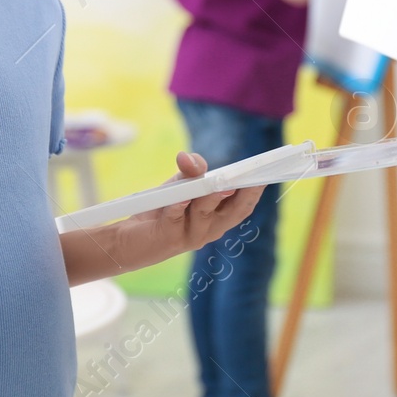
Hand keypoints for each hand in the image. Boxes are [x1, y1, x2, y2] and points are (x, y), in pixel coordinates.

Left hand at [132, 152, 263, 254]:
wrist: (129, 238)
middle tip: (254, 175)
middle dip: (245, 192)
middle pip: (235, 211)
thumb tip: (189, 158)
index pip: (244, 204)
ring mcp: (192, 235)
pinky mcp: (169, 237)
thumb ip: (192, 169)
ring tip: (218, 183)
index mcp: (219, 216)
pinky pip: (177, 217)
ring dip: (210, 196)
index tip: (267, 171)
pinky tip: (181, 196)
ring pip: (206, 212)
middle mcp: (211, 229)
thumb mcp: (180, 183)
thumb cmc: (163, 208)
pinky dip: (180, 205)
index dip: (256, 189)